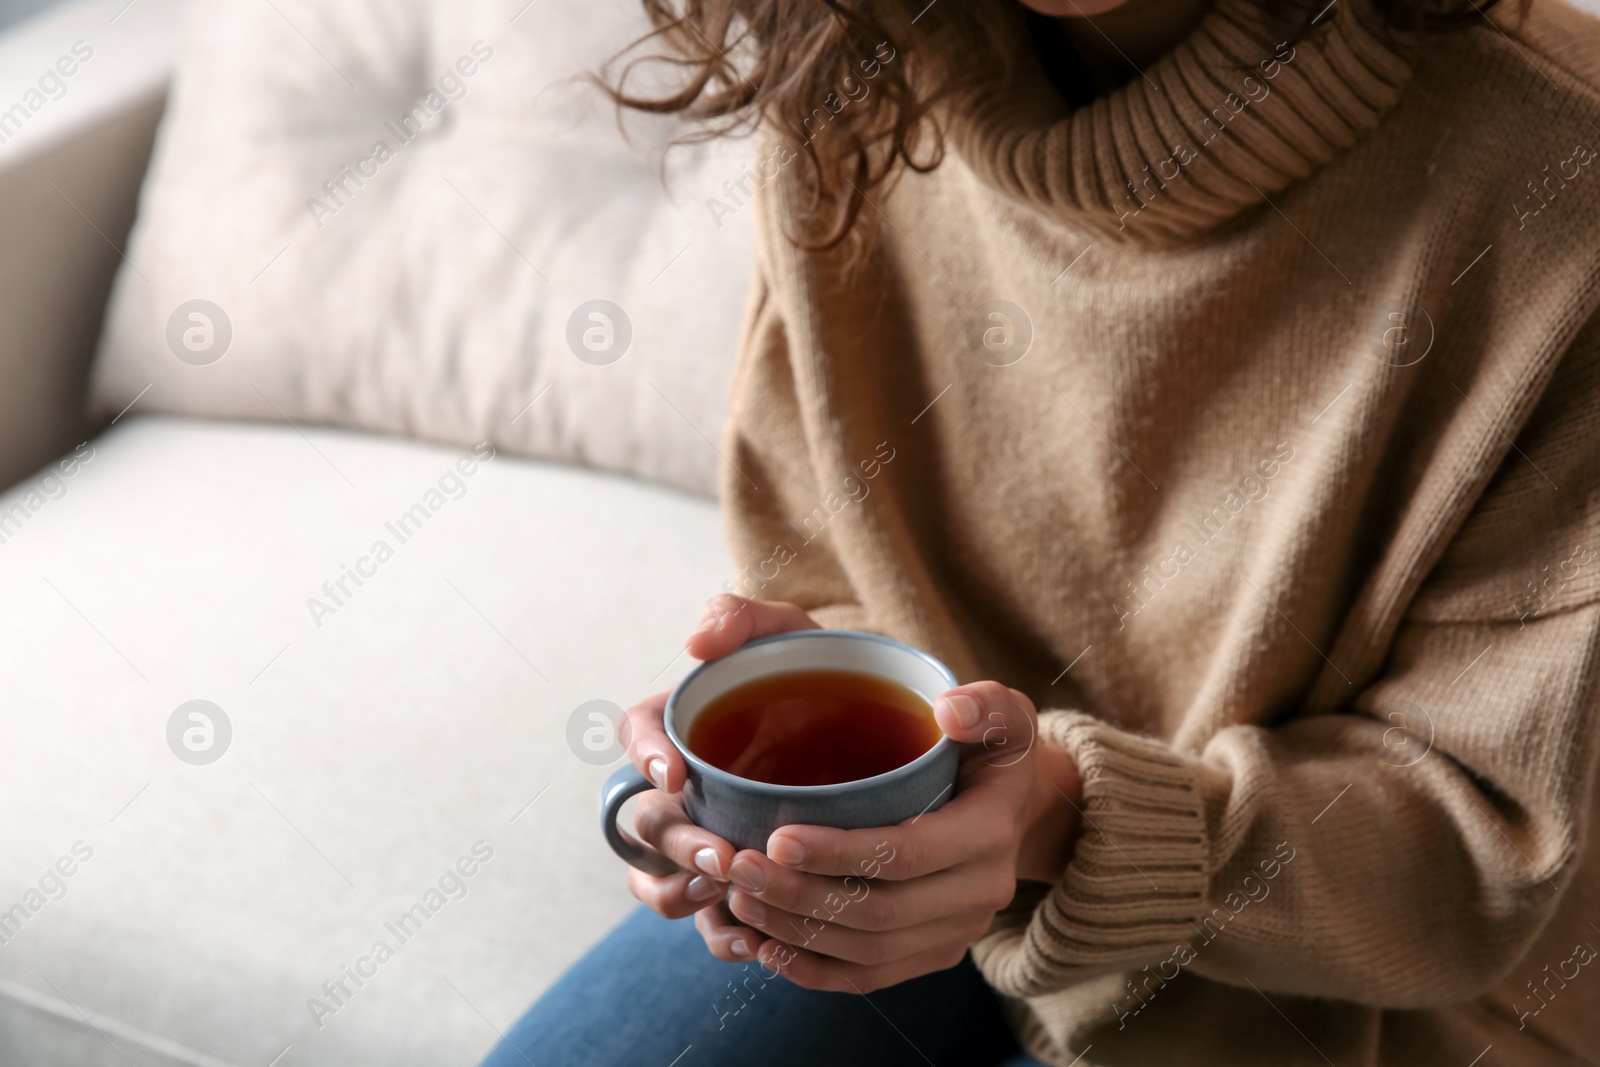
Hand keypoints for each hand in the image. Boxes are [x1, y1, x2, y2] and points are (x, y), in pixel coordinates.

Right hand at [618, 596, 820, 940]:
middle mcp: (686, 790)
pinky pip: (709, 923)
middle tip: (721, 855)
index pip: (639, 733)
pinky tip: (755, 940)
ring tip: (726, 896)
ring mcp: (708, 839)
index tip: (675, 773)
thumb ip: (741, 616)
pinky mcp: (740, 884)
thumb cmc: (822, 672)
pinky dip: (723, 935)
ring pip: (664, 882)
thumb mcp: (787, 630)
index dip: (645, 755)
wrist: (885, 728)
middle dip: (676, 843)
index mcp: (685, 725)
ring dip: (683, 894)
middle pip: (648, 823)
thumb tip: (695, 640)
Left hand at [697, 681, 1083, 991]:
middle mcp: (981, 892)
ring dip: (798, 932)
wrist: (1013, 805)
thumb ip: (984, 704)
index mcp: (990, 832)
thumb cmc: (989, 748)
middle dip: (801, 896)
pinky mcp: (936, 953)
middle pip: (880, 912)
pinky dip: (815, 971)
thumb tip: (948, 711)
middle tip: (739, 868)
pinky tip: (767, 949)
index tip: (778, 838)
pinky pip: (873, 977)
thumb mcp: (1003, 714)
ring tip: (740, 899)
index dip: (839, 853)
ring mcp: (960, 931)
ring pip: (869, 951)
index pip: (907, 854)